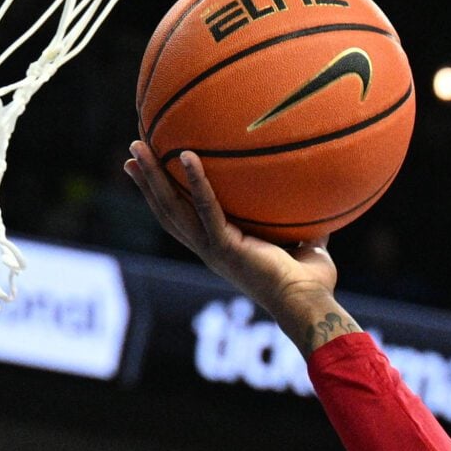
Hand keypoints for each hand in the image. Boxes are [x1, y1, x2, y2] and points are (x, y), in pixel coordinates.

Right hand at [122, 142, 350, 351]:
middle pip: (166, 211)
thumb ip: (302, 223)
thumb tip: (317, 199)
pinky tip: (185, 155)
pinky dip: (196, 182)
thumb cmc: (311, 281)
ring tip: (138, 147)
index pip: (183, 219)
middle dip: (146, 182)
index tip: (148, 173)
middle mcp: (209, 249)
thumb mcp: (304, 243)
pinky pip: (206, 208)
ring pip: (172, 208)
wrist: (308, 303)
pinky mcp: (225, 247)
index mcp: (220, 249)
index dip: (163, 197)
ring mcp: (213, 249)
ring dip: (152, 177)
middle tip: (132, 152)